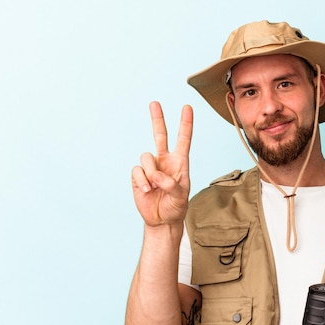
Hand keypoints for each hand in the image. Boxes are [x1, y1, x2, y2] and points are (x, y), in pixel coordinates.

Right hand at [131, 102, 192, 226]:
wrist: (161, 220)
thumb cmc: (176, 207)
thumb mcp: (180, 197)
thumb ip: (172, 185)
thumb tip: (157, 175)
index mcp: (179, 162)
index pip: (183, 139)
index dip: (185, 124)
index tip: (187, 108)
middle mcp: (164, 161)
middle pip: (160, 135)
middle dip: (157, 119)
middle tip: (154, 103)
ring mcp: (150, 167)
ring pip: (145, 157)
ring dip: (150, 173)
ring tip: (154, 187)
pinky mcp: (138, 176)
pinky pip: (137, 170)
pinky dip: (142, 181)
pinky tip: (147, 191)